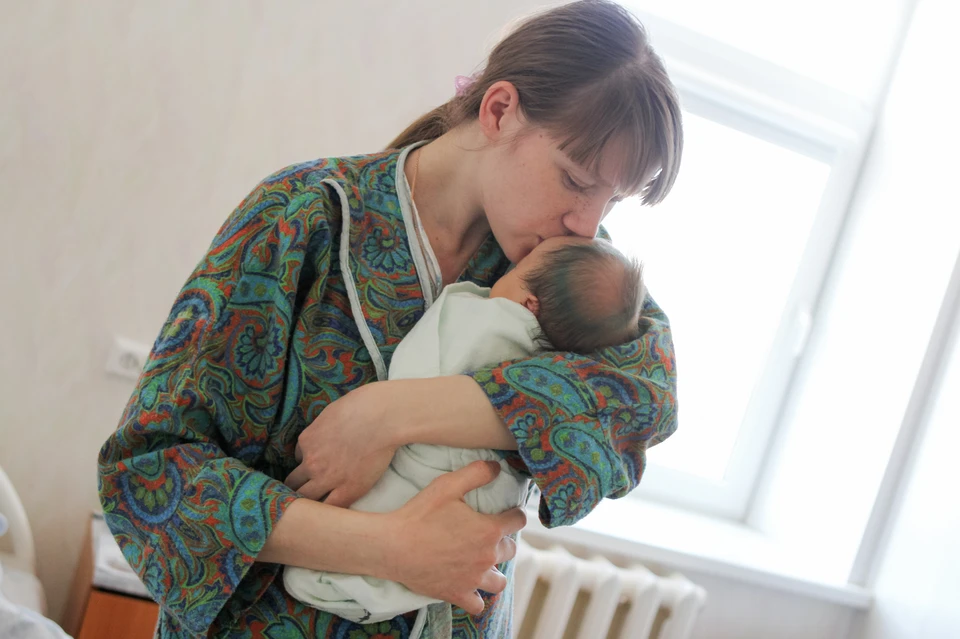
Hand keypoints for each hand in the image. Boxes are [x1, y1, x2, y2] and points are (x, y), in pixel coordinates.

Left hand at [285, 382, 396, 506]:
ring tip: (312, 509)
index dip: (307, 461)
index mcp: (307, 440)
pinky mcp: (348, 490)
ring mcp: (328, 479)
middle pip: (293, 482)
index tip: (315, 465)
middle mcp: (312, 462)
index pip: (299, 457)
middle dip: (298, 486)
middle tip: (304, 491)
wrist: (384, 417)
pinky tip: (330, 514)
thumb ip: (323, 426)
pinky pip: (330, 508)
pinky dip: (328, 511)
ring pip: (306, 498)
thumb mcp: (332, 411)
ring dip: (308, 501)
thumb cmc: (363, 406)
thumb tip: (326, 432)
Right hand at [380, 460, 526, 614]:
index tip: (506, 512)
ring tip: (481, 562)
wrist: (392, 546)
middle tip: (485, 534)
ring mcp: (473, 579)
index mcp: (489, 530)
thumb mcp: (448, 485)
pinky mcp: (457, 594)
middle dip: (502, 540)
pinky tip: (468, 586)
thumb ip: (477, 473)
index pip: (518, 520)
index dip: (513, 513)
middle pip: (510, 549)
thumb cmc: (420, 514)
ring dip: (494, 571)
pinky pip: (478, 605)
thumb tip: (498, 467)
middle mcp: (487, 557)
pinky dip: (476, 598)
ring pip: (499, 581)